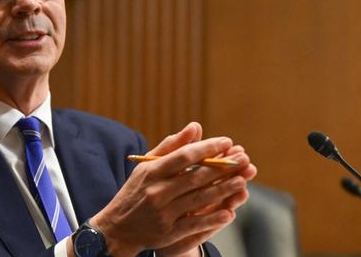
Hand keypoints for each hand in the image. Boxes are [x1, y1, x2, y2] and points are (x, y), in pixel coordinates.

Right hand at [89, 122, 256, 256]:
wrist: (117, 228)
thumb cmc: (136, 191)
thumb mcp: (146, 166)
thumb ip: (171, 146)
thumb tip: (195, 126)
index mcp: (151, 172)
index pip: (184, 156)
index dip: (207, 148)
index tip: (227, 141)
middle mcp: (157, 191)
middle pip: (195, 177)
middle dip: (222, 167)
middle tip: (243, 159)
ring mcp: (163, 213)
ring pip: (198, 199)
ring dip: (223, 190)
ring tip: (242, 181)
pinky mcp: (168, 233)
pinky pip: (194, 224)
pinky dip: (212, 219)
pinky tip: (229, 212)